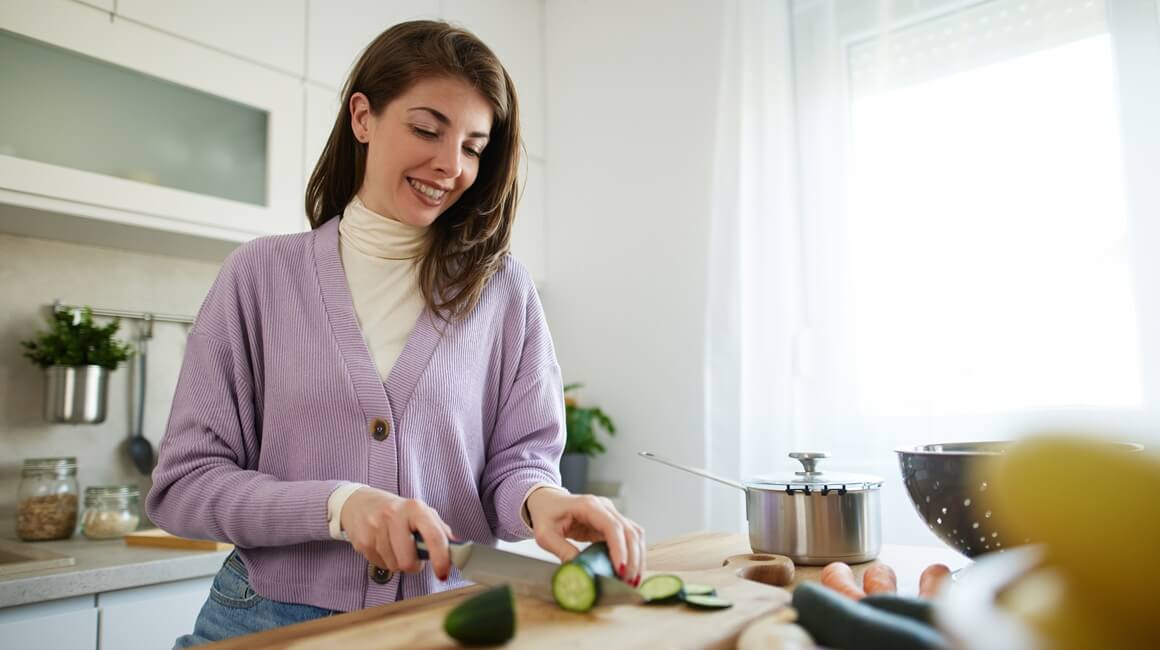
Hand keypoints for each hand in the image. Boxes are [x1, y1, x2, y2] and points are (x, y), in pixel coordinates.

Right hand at [340, 487, 454, 580]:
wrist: (359, 503)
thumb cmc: (397, 511)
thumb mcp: (420, 513)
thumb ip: (439, 530)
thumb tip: (457, 548)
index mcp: (415, 508)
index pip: (433, 536)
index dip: (441, 559)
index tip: (443, 573)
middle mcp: (394, 515)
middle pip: (408, 561)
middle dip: (413, 564)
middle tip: (411, 554)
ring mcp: (375, 528)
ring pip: (394, 566)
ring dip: (398, 562)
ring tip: (394, 545)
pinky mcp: (362, 541)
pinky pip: (380, 565)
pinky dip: (385, 560)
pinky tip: (382, 545)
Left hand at [526, 489, 645, 585]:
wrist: (547, 502)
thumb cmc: (545, 515)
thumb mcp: (545, 534)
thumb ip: (561, 550)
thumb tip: (580, 570)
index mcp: (588, 505)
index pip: (612, 526)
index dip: (620, 549)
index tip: (621, 570)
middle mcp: (605, 507)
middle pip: (630, 531)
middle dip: (633, 558)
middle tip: (628, 582)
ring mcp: (611, 514)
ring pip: (634, 535)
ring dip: (637, 558)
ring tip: (631, 581)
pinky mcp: (612, 524)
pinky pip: (629, 538)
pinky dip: (632, 555)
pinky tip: (628, 572)